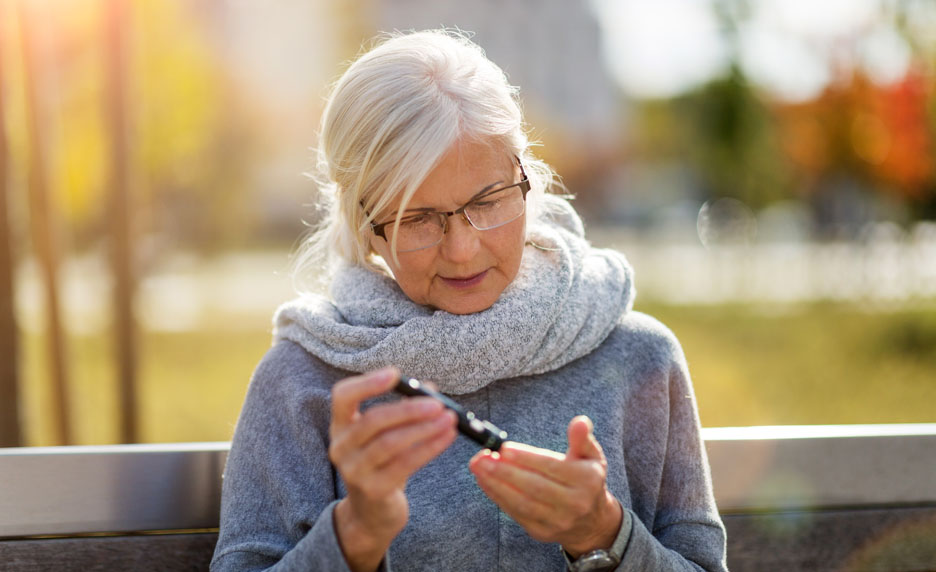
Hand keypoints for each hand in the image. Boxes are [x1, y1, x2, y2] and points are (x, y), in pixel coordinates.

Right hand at [329, 367, 456, 571]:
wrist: (372, 512)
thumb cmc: (382, 463)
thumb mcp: (387, 434)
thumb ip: (404, 408)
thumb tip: (430, 388)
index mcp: (340, 425)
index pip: (343, 396)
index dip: (367, 383)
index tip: (396, 374)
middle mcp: (341, 447)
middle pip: (373, 420)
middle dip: (409, 410)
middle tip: (438, 404)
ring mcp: (354, 471)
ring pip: (390, 443)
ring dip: (424, 429)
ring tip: (449, 419)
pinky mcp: (373, 490)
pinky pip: (404, 464)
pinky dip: (429, 448)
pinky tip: (446, 438)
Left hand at [468, 415, 621, 556]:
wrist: (592, 521)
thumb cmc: (586, 479)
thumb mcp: (591, 456)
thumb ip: (582, 438)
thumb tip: (579, 422)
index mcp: (587, 480)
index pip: (552, 467)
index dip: (526, 458)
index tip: (504, 448)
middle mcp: (574, 504)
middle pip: (534, 487)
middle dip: (505, 471)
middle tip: (483, 457)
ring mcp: (558, 521)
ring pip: (522, 503)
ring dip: (496, 485)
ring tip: (479, 467)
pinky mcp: (541, 532)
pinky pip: (516, 513)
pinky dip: (498, 497)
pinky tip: (485, 481)